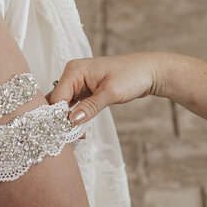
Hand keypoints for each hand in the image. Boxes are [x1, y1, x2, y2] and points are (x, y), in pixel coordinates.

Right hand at [49, 53, 166, 123]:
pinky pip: (74, 104)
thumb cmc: (132, 75)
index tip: (64, 132)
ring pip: (64, 104)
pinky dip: (75, 115)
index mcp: (74, 70)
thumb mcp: (110, 93)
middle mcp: (73, 74)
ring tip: (76, 134)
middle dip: (61, 118)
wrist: (149, 71)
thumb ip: (89, 107)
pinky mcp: (85, 89)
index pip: (57, 96)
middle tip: (71, 136)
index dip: (57, 115)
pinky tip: (79, 127)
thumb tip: (71, 120)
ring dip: (68, 118)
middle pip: (57, 100)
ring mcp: (78, 82)